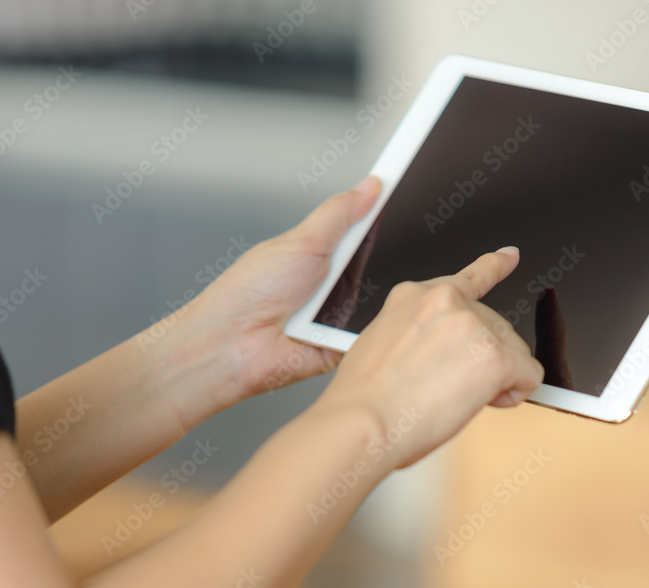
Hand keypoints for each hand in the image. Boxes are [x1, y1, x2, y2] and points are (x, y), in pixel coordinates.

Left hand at [187, 176, 382, 407]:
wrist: (233, 345)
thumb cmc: (249, 293)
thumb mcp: (302, 241)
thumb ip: (340, 213)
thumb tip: (372, 185)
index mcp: (323, 252)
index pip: (366, 227)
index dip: (388, 210)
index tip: (415, 181)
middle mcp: (334, 283)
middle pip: (382, 261)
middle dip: (393, 252)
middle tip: (394, 238)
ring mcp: (341, 315)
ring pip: (385, 298)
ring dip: (381, 293)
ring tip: (350, 292)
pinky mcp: (346, 345)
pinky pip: (377, 332)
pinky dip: (378, 325)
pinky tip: (373, 318)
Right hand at [311, 248, 545, 470]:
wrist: (360, 423)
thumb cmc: (363, 400)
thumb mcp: (381, 345)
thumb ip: (419, 335)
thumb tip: (443, 356)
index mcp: (414, 296)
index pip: (468, 277)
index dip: (494, 266)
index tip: (509, 256)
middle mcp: (446, 301)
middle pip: (495, 328)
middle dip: (482, 360)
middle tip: (445, 388)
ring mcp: (471, 325)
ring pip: (514, 352)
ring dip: (496, 379)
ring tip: (452, 398)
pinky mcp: (494, 356)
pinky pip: (529, 374)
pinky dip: (515, 394)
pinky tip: (484, 402)